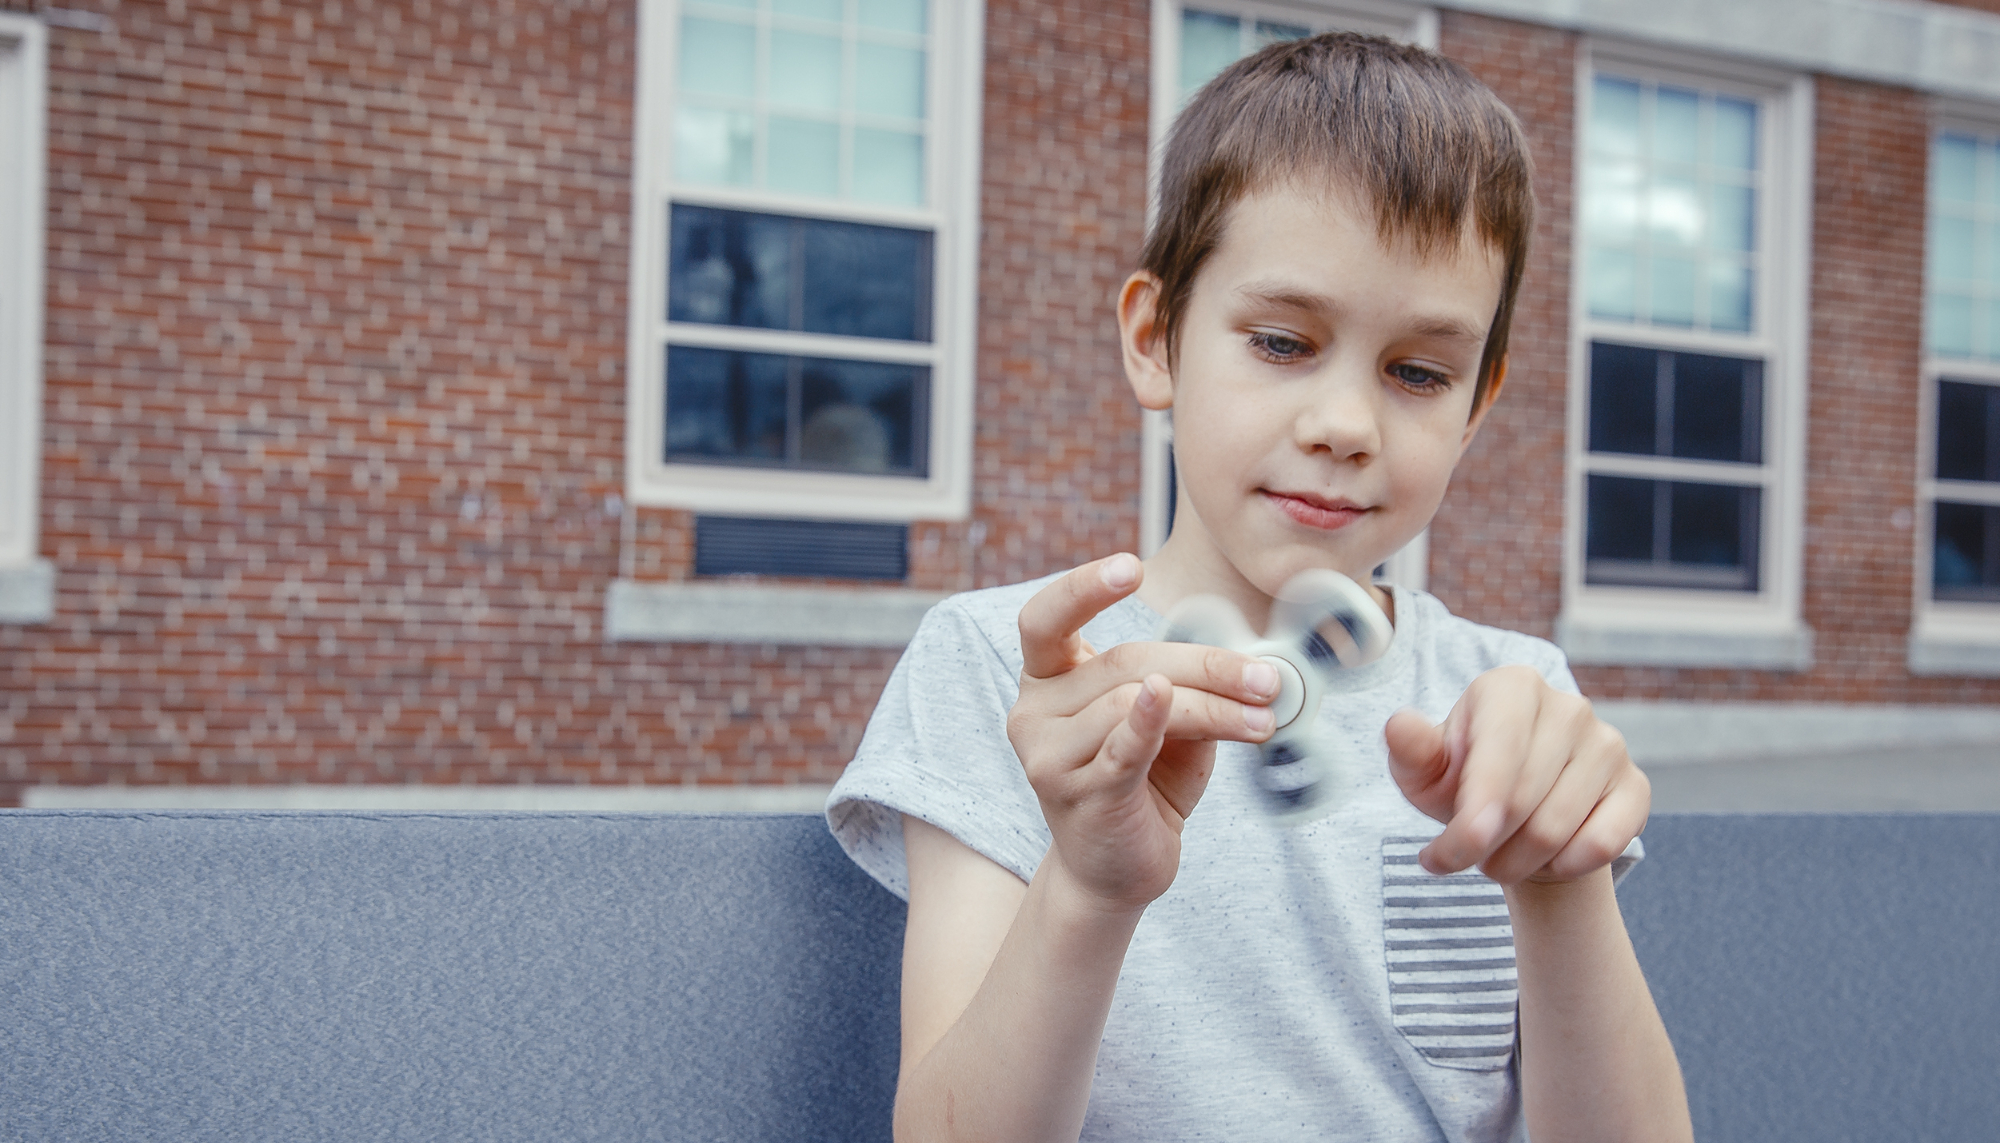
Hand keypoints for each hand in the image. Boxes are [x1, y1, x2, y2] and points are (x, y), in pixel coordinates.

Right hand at [1007, 553, 1280, 910]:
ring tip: (1263, 719)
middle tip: (1266, 678)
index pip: (1045, 620)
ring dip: (1212, 705)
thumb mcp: (1166, 725)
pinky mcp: (1079, 794)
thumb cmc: (1141, 787)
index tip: (1132, 567)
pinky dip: (1151, 720)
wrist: (1116, 873)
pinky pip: (1122, 747)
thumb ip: (1183, 687)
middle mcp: (1034, 712)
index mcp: (1047, 680)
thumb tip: (1248, 662)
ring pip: (1136, 701)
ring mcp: (1048, 756)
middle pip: (1125, 662)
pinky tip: (1174, 700)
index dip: (1083, 588)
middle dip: (1206, 665)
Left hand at [1382, 665, 1648, 885]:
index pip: (1495, 759)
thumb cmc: (1463, 783)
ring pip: (1557, 830)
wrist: (1519, 813)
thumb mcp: (1426, 770)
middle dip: (1483, 848)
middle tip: (1465, 858)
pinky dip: (1564, 867)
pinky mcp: (1636, 786)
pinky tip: (1546, 859)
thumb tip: (1399, 726)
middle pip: (1523, 802)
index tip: (1439, 858)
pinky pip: (1602, 843)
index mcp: (1511, 687)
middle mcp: (1568, 706)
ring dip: (1516, 862)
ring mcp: (1609, 744)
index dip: (1468, 819)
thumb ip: (1410, 750)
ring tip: (1498, 856)